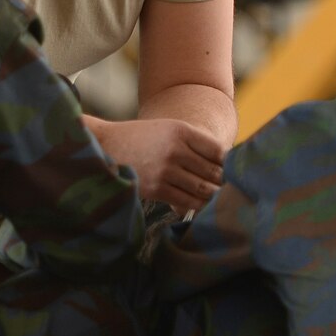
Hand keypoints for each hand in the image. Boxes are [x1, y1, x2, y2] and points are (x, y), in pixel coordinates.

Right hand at [92, 117, 225, 213]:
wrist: (104, 146)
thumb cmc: (141, 138)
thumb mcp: (168, 129)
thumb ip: (195, 143)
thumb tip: (226, 164)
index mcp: (181, 131)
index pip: (218, 151)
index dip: (228, 163)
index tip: (231, 170)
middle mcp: (175, 150)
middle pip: (213, 172)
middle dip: (223, 183)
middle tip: (231, 189)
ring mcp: (165, 171)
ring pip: (202, 189)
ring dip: (213, 196)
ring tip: (219, 199)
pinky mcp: (156, 189)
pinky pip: (187, 202)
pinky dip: (197, 205)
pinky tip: (201, 205)